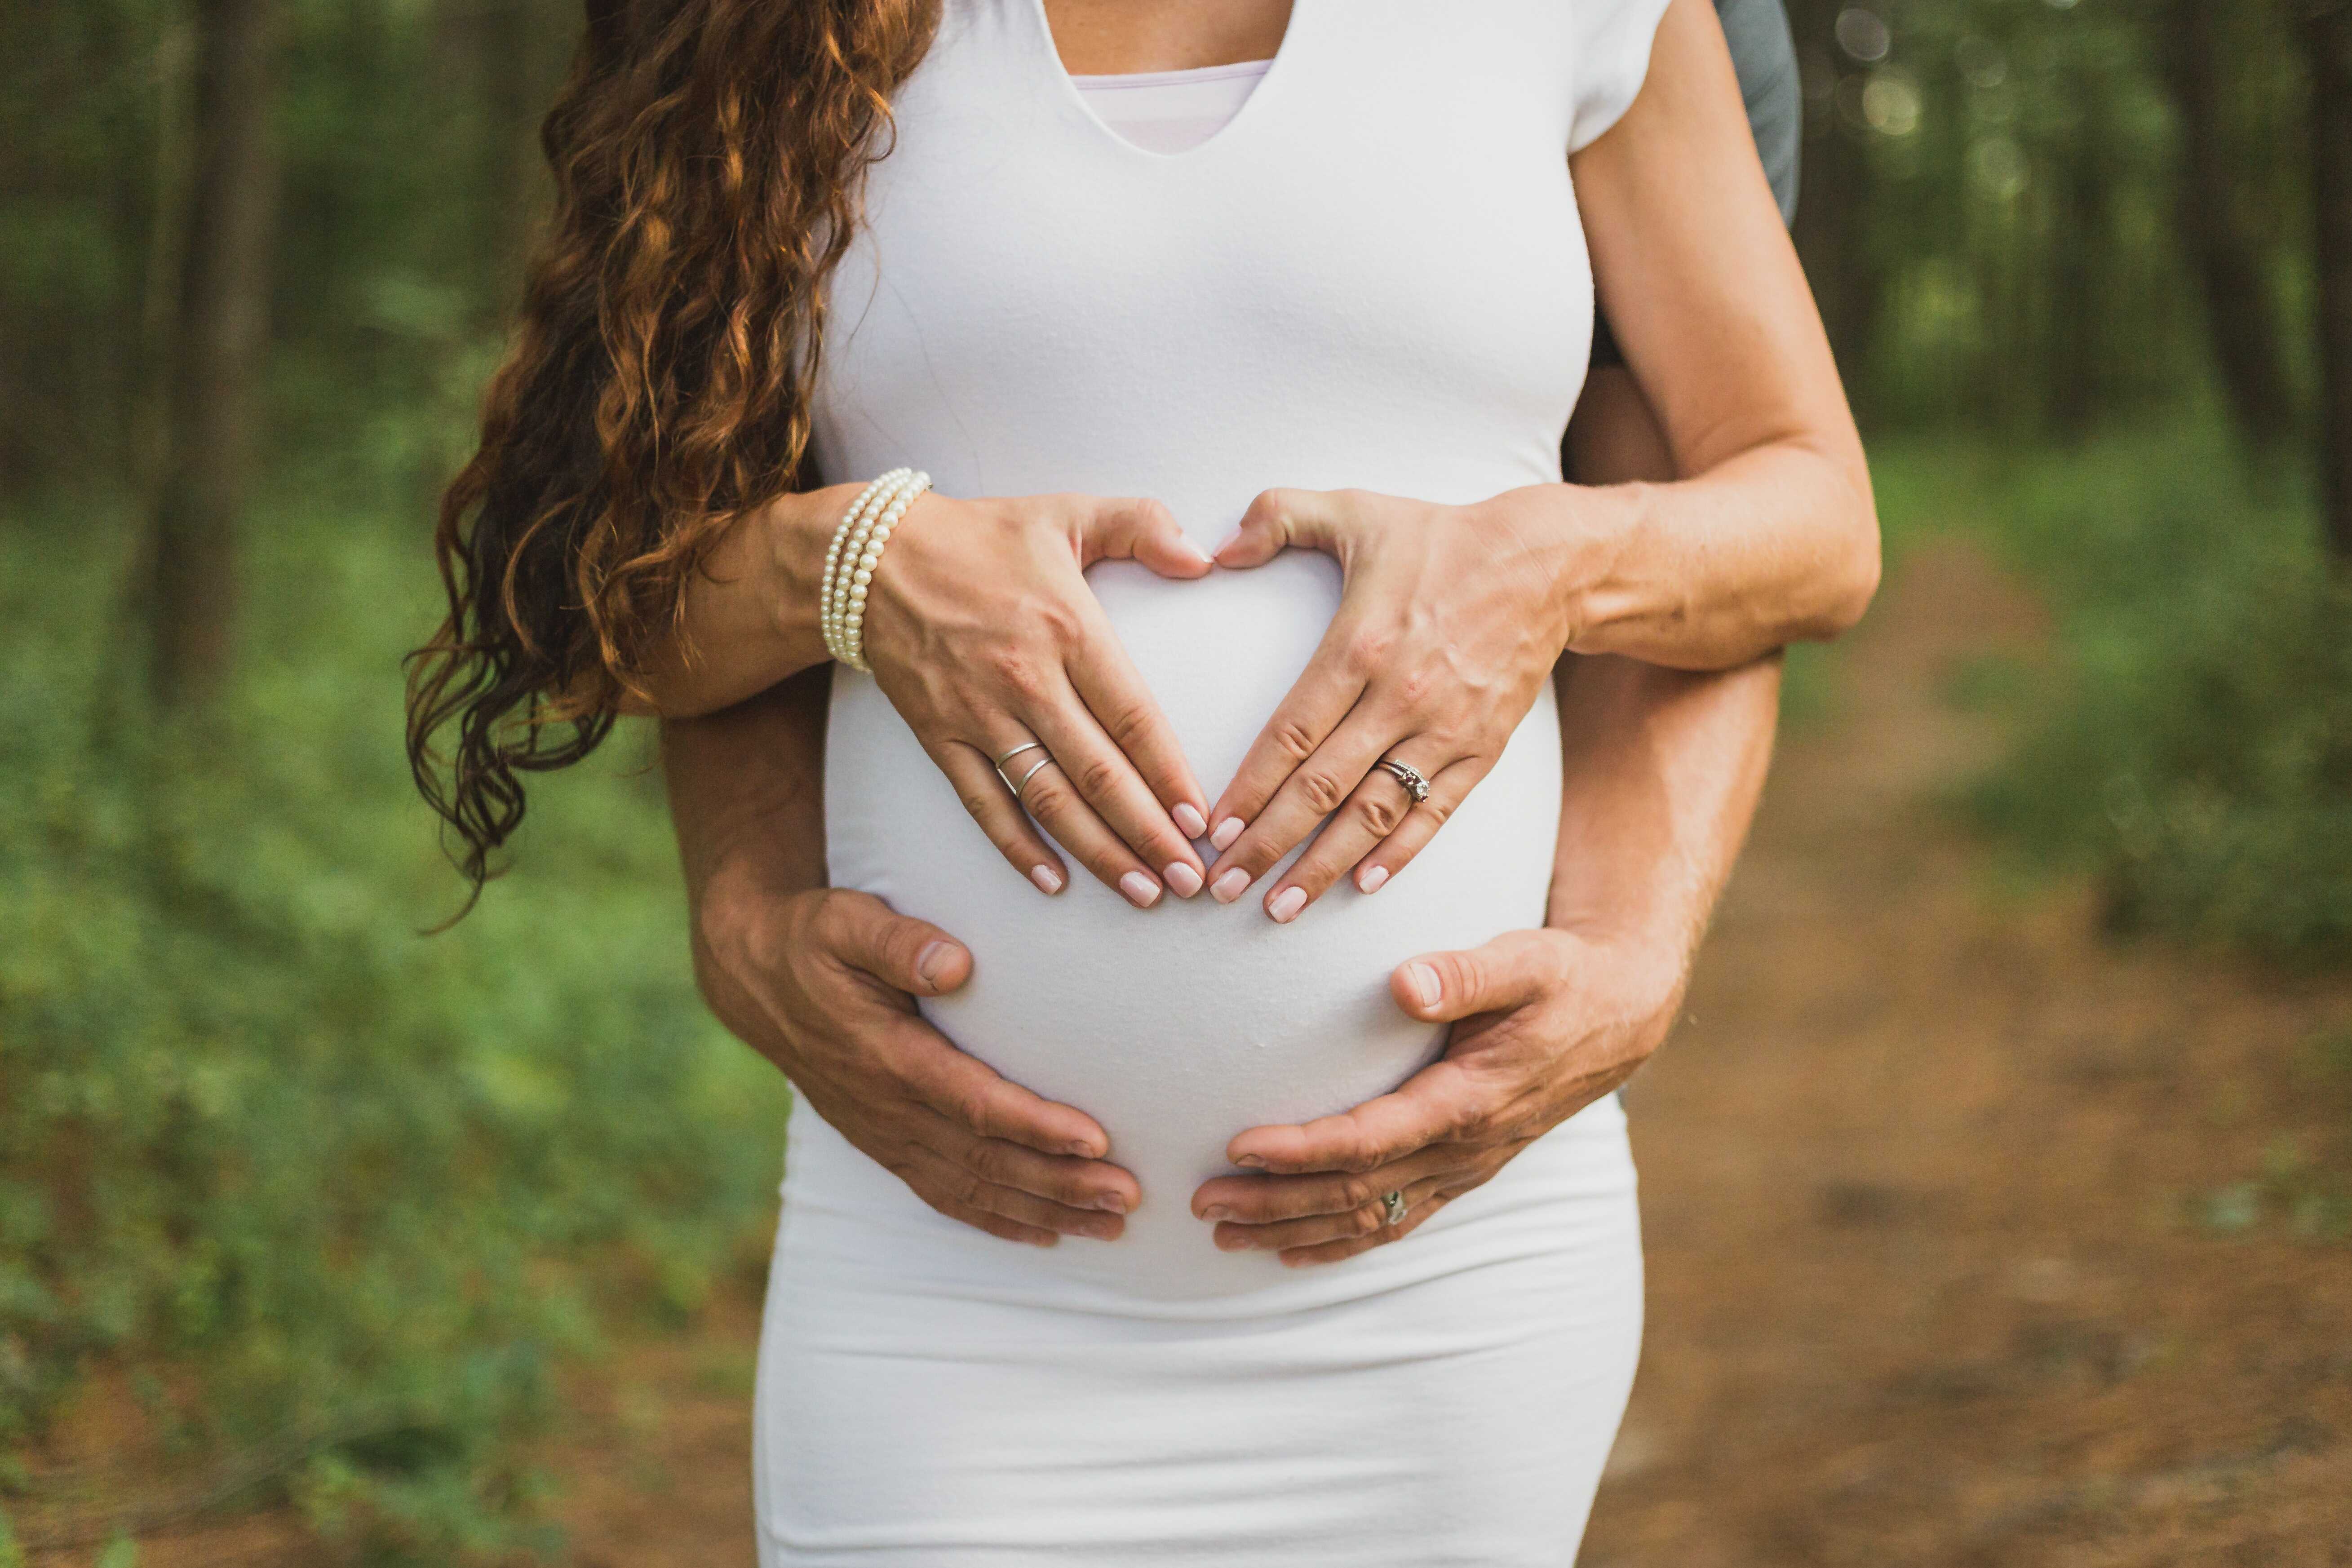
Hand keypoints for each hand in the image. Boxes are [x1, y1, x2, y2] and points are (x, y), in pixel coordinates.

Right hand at [698, 878, 1141, 1245]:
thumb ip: (898, 942)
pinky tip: (1047, 1236)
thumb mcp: (845, 922)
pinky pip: (945, 1197)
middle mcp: (887, 1109)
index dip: (1035, 1126)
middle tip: (1128, 1197)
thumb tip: (957, 963)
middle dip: (1060, 1184)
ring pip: (973, 1190)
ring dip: (1044, 1212)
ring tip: (1110, 1226)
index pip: (974, 1103)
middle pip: (985, 1161)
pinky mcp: (886, 1145)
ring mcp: (885, 1135)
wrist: (757, 978)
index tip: (1096, 1140)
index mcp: (885, 1057)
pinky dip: (997, 1221)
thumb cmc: (814, 941)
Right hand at [862, 491, 1215, 906]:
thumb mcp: (1066, 513)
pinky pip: (982, 802)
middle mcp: (1026, 680)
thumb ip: (1142, 524)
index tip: (1202, 820)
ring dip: (1097, 853)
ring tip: (1142, 893)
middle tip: (1189, 880)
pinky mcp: (939, 735)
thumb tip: (1205, 556)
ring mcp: (979, 714)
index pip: (1132, 717)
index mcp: (1068, 629)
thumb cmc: (980, 535)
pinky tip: (1052, 882)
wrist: (870, 557)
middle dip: (1148, 834)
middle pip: (1098, 773)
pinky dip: (1016, 847)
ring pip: (1048, 799)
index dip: (1170, 775)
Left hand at [1190, 926, 1682, 1264]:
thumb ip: (1465, 973)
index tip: (1240, 1146)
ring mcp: (1462, 1170)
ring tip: (1223, 1235)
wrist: (1617, 1017)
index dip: (1304, 1149)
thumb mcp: (1525, 961)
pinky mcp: (1459, 1173)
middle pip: (1356, 1193)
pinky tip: (1289, 1251)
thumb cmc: (1560, 979)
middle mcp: (1463, 1149)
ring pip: (1368, 1219)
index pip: (1372, 1139)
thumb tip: (1404, 981)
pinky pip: (1393, 1222)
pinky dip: (1338, 1243)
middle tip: (1202, 1203)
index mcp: (1470, 1100)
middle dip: (1276, 1203)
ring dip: (1293, 1231)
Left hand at [1201, 486, 1587, 918]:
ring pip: (1374, 813)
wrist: (1548, 563)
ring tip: (1279, 908)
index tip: (1213, 829)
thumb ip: (1279, 516)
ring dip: (1324, 866)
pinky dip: (1398, 852)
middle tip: (1223, 887)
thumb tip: (1216, 546)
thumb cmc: (1440, 538)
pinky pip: (1435, 812)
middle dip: (1268, 844)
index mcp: (1361, 646)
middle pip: (1322, 787)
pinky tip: (1361, 885)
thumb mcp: (1356, 508)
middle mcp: (1402, 696)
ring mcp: (1446, 728)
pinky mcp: (1483, 748)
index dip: (1249, 788)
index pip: (1291, 734)